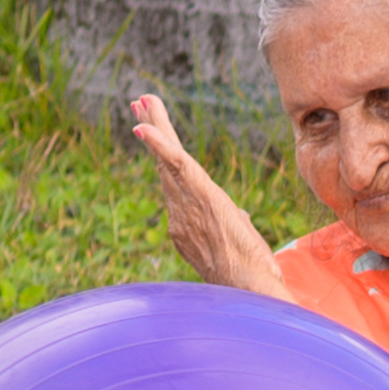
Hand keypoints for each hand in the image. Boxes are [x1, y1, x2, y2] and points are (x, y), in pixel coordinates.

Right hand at [122, 90, 290, 299]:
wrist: (247, 289)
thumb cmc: (249, 275)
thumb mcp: (237, 242)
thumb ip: (233, 223)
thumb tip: (238, 216)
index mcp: (186, 221)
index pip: (172, 182)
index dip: (161, 157)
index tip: (151, 136)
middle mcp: (179, 212)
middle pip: (163, 165)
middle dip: (152, 133)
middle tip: (139, 104)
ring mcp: (186, 205)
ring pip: (167, 159)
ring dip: (155, 126)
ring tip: (143, 99)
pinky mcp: (201, 196)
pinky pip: (177, 165)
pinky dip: (160, 144)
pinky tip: (145, 126)